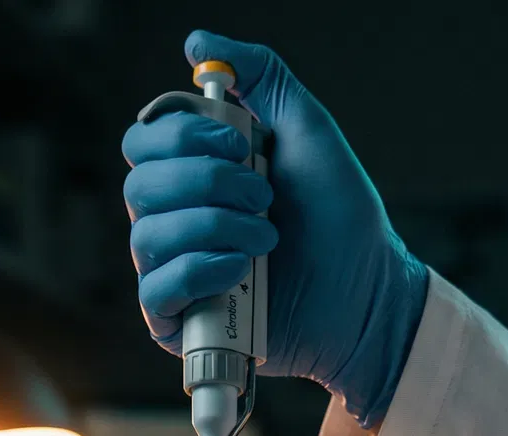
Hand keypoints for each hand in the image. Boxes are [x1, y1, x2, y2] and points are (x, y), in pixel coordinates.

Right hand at [122, 31, 430, 425]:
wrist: (368, 292)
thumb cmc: (340, 216)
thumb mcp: (306, 127)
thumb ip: (259, 75)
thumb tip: (196, 43)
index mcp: (194, 171)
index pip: (142, 141)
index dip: (181, 137)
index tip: (240, 144)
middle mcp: (174, 217)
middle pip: (139, 185)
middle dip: (208, 183)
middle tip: (265, 196)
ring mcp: (174, 269)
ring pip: (148, 235)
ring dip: (216, 228)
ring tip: (268, 240)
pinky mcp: (179, 320)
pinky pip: (156, 290)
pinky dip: (201, 272)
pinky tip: (242, 273)